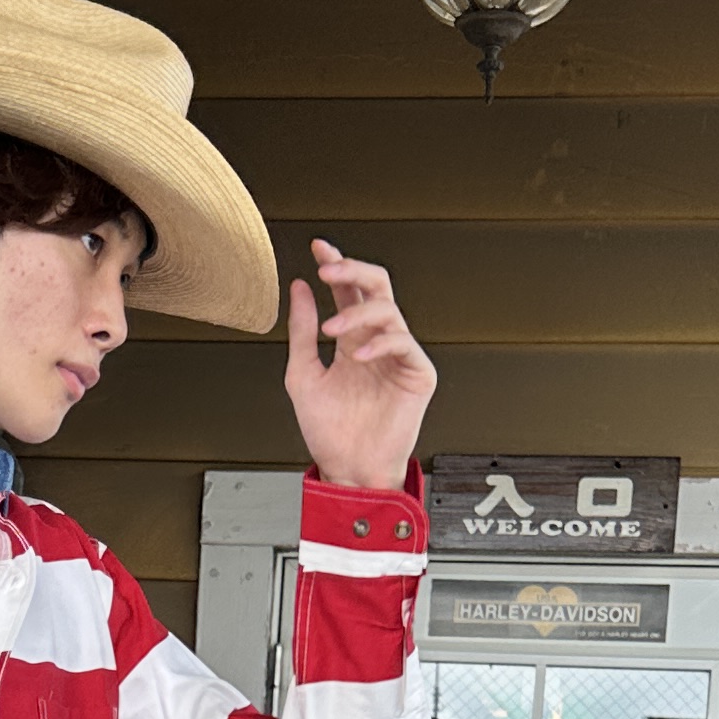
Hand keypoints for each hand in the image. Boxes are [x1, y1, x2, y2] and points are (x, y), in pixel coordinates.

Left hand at [283, 241, 435, 491]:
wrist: (347, 470)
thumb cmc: (328, 432)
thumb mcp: (302, 375)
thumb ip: (302, 331)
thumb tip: (301, 287)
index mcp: (351, 341)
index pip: (348, 292)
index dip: (337, 265)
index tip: (318, 248)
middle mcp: (375, 343)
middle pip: (376, 287)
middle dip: (353, 270)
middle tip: (329, 268)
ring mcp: (398, 356)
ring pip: (388, 310)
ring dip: (357, 313)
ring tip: (331, 330)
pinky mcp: (417, 374)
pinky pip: (403, 344)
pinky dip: (379, 344)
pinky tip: (358, 356)